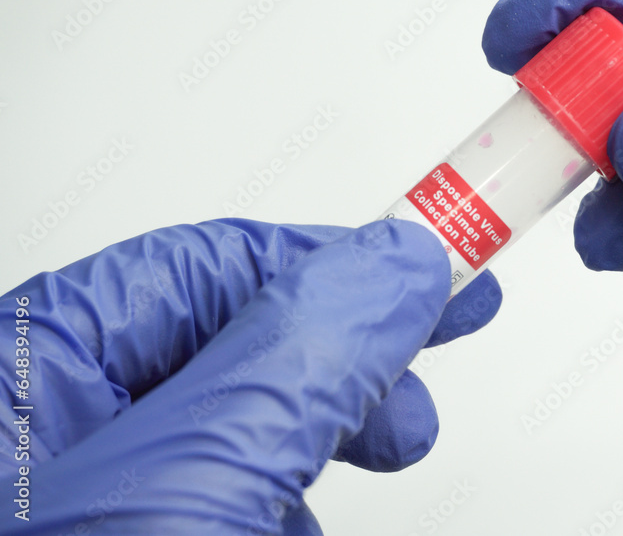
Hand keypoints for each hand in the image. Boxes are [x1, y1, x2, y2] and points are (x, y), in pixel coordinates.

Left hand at [0, 219, 500, 533]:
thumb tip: (391, 264)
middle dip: (351, 345)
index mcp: (34, 370)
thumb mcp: (190, 485)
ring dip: (330, 424)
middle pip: (238, 339)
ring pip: (241, 420)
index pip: (216, 264)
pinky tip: (307, 518)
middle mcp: (57, 425)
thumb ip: (290, 366)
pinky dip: (287, 493)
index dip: (343, 256)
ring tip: (390, 445)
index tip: (441, 256)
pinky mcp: (131, 534)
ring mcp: (92, 493)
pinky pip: (221, 488)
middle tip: (436, 346)